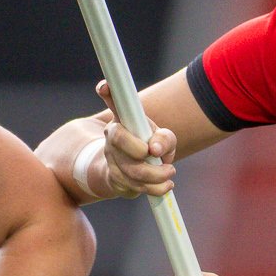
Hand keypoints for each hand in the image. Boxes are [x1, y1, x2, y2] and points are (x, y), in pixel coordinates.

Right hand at [97, 83, 175, 197]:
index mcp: (120, 122)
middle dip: (141, 150)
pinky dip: (155, 189)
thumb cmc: (150, 146)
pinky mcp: (115, 180)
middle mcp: (110, 139)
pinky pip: (134, 187)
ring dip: (156, 175)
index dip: (108, 94)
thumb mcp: (162, 137)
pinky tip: (166, 185)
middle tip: (159, 155)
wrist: (134, 171)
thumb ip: (164, 138)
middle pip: (119, 141)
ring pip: (131, 171)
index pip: (113, 106)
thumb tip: (156, 148)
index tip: (104, 86)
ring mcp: (110, 160)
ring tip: (170, 172)